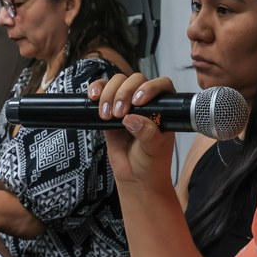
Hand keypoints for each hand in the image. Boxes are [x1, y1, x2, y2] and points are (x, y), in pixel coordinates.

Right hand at [87, 73, 176, 187]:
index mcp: (164, 106)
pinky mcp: (110, 108)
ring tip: (106, 115)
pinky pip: (101, 90)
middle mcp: (146, 101)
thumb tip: (132, 119)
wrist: (136, 177)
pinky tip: (93, 97)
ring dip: (109, 94)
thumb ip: (148, 134)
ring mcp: (127, 103)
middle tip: (120, 113)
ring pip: (117, 82)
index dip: (149, 87)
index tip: (138, 101)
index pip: (161, 85)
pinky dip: (96, 89)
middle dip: (124, 92)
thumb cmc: (152, 162)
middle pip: (135, 80)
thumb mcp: (155, 149)